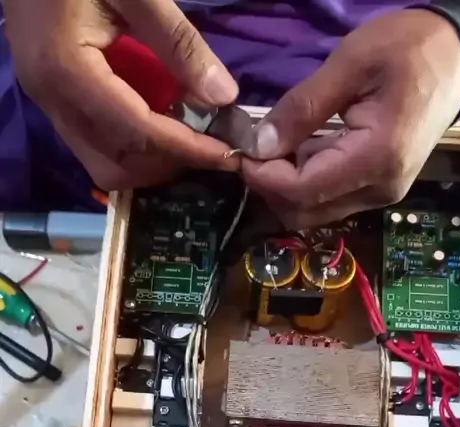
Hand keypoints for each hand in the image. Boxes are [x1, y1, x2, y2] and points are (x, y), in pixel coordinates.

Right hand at [4, 0, 238, 188]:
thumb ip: (178, 42)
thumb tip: (223, 96)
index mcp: (67, 69)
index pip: (136, 132)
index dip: (186, 149)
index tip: (228, 155)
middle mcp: (52, 100)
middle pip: (116, 166)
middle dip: (167, 165)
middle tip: (210, 148)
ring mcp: (48, 103)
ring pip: (103, 165)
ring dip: (150, 162)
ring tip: (189, 139)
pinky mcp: (53, 99)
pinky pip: (95, 145)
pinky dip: (133, 147)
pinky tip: (162, 123)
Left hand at [242, 10, 459, 226]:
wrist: (456, 57)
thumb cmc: (409, 49)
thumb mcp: (350, 64)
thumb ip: (302, 109)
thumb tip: (259, 145)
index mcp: (376, 159)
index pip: (303, 190)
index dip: (263, 177)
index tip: (239, 151)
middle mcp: (379, 190)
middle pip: (304, 212)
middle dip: (270, 186)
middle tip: (252, 148)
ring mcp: (380, 195)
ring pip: (313, 212)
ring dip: (285, 186)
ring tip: (275, 145)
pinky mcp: (377, 190)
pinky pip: (329, 200)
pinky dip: (304, 182)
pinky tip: (299, 150)